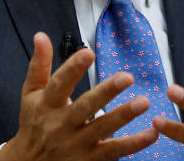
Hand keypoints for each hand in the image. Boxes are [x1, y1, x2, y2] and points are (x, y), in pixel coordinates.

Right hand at [0, 32, 157, 160]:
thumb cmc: (33, 122)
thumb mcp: (30, 93)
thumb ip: (39, 65)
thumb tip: (41, 36)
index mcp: (46, 104)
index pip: (59, 84)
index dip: (73, 68)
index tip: (88, 52)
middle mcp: (61, 124)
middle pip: (84, 107)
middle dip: (106, 92)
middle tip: (127, 77)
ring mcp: (76, 143)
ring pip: (102, 128)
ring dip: (124, 115)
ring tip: (144, 102)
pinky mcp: (89, 159)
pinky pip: (113, 151)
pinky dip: (133, 144)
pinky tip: (152, 133)